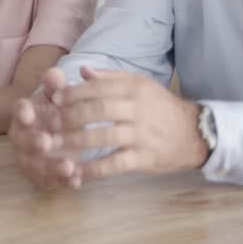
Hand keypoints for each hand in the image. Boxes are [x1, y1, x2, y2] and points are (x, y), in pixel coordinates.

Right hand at [8, 68, 81, 189]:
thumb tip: (54, 74)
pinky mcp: (41, 175)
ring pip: (35, 165)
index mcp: (24, 114)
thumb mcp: (57, 95)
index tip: (28, 113)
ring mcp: (29, 158)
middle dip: (33, 142)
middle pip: (23, 141)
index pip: (18, 111)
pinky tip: (76, 181)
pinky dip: (62, 182)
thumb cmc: (57, 110)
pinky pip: (49, 181)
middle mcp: (22, 137)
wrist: (60, 133)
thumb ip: (56, 85)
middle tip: (46, 142)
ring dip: (51, 167)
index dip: (22, 112)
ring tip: (68, 167)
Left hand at [46, 67, 207, 180]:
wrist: (194, 134)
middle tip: (48, 124)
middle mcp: (138, 109)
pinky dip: (93, 170)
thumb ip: (111, 79)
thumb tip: (82, 71)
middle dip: (69, 117)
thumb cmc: (161, 108)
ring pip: (103, 137)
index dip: (73, 93)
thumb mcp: (141, 86)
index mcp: (135, 89)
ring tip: (53, 147)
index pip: (99, 88)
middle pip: (98, 110)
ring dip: (74, 143)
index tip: (53, 100)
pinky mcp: (144, 158)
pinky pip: (115, 164)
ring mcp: (141, 135)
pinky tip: (76, 172)